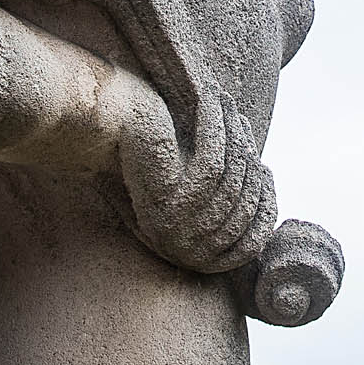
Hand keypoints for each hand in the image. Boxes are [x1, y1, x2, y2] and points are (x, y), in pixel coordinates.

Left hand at [114, 81, 275, 272]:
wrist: (97, 137)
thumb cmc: (144, 160)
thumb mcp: (192, 187)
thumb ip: (226, 194)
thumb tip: (266, 178)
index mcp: (191, 258)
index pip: (250, 241)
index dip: (263, 203)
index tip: (263, 168)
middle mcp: (183, 250)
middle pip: (241, 204)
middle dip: (248, 161)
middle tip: (243, 125)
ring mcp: (174, 228)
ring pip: (229, 179)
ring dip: (234, 138)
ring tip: (231, 109)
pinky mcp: (165, 200)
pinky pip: (210, 164)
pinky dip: (218, 131)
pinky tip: (216, 106)